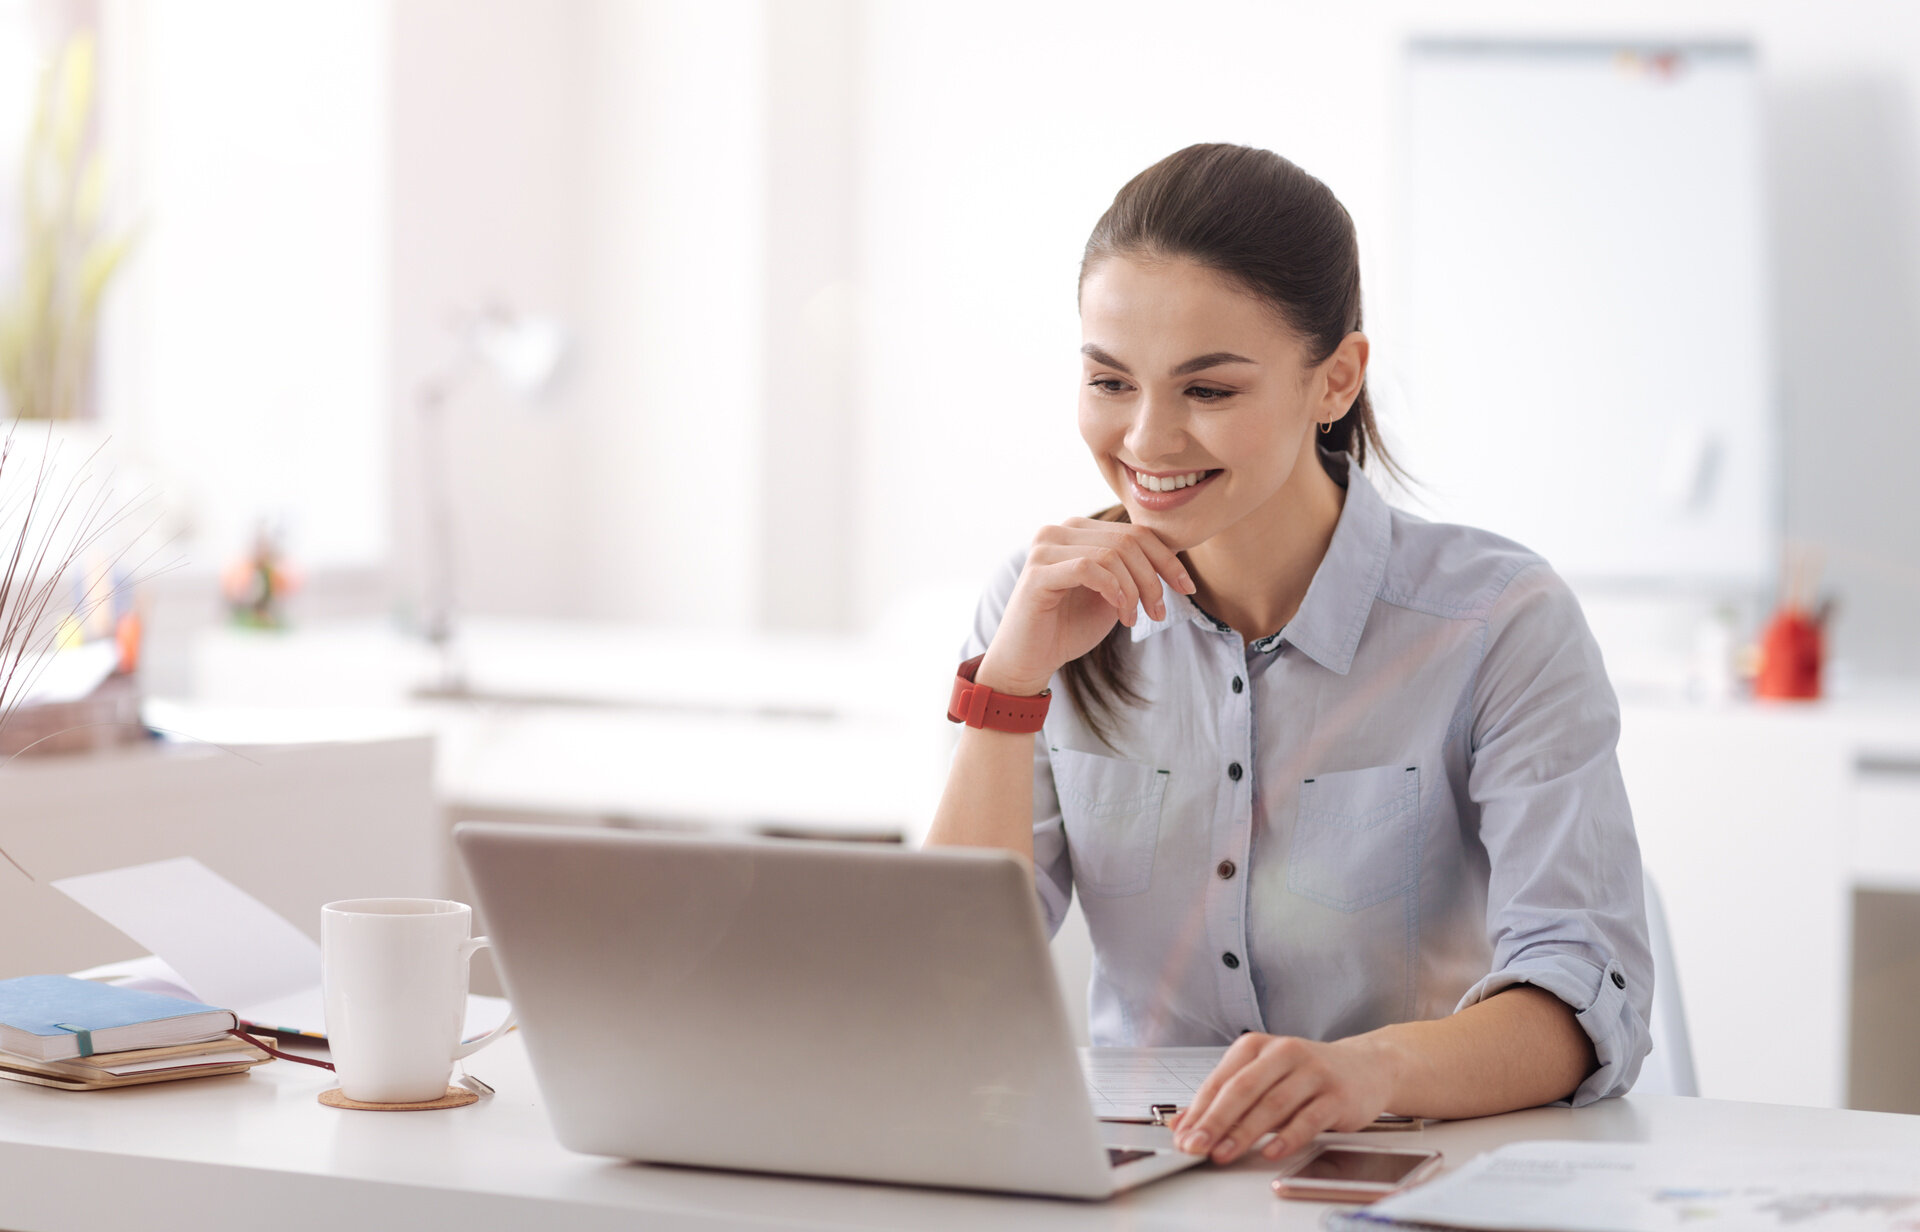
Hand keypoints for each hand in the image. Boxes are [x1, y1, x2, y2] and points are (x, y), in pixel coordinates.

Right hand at [976, 518, 1194, 695]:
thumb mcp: (1113, 595)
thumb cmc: (1069, 627)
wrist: (1029, 660)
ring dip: (1134, 590)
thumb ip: (1133, 571)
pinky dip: (1113, 590)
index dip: (1167, 559)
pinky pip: (1088, 568)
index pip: (1135, 531)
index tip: (1186, 589)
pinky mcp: (1037, 572)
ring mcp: (1045, 548)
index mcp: (1079, 531)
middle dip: (1153, 579)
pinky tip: (1119, 612)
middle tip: (1157, 613)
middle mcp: (1059, 530)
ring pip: (1112, 554)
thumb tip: (1174, 555)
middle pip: (1128, 541)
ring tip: (1134, 620)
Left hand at [1168, 1034, 1396, 1163]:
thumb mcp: (1263, 1077)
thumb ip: (1225, 1098)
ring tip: (1224, 1153)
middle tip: (1197, 1145)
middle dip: (1215, 1120)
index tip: (1184, 1135)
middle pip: (1242, 1089)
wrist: (1366, 1068)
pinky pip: (1308, 1118)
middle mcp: (1284, 1052)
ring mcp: (1313, 1072)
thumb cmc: (1308, 1074)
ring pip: (1272, 1104)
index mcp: (1258, 1045)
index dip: (1199, 1110)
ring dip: (1245, 1132)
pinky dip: (1287, 1137)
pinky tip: (1271, 1151)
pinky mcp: (1336, 1095)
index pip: (1221, 1079)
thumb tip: (1183, 1123)